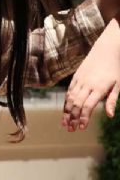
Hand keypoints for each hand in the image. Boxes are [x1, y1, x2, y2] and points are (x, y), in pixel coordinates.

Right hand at [62, 16, 119, 131]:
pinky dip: (66, 101)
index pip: (87, 106)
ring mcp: (80, 80)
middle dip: (72, 118)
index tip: (82, 128)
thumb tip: (110, 115)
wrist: (107, 49)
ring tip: (65, 123)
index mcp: (99, 87)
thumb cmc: (115, 68)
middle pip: (76, 103)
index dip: (83, 117)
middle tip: (70, 129)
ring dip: (67, 111)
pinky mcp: (76, 77)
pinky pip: (69, 91)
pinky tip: (66, 110)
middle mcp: (87, 84)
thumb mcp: (119, 84)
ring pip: (70, 98)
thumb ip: (112, 100)